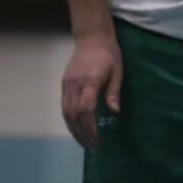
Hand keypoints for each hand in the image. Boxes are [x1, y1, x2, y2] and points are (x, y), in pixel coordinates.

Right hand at [61, 31, 122, 148]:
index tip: (97, 139)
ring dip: (73, 130)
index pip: (86, 108)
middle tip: (92, 146)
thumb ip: (114, 91)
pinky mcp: (64, 83)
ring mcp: (68, 83)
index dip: (90, 127)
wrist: (92, 36)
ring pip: (66, 112)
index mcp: (91, 80)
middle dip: (82, 133)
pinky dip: (69, 119)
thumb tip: (115, 112)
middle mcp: (76, 83)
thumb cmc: (109, 53)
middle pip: (74, 114)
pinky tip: (76, 127)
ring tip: (83, 141)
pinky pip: (64, 106)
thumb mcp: (118, 70)